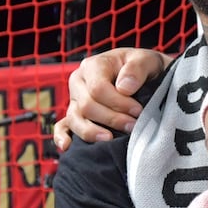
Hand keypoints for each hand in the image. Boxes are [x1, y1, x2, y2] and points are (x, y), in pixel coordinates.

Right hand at [51, 49, 169, 150]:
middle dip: (111, 118)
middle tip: (133, 126)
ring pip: (75, 119)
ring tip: (110, 139)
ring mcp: (74, 100)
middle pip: (87, 106)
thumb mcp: (146, 60)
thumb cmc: (142, 68)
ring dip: (92, 132)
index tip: (138, 111)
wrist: (143, 76)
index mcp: (93, 66)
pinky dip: (62, 137)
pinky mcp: (74, 116)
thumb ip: (137, 69)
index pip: (98, 88)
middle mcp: (79, 82)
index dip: (118, 103)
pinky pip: (61, 127)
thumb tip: (124, 88)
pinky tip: (68, 147)